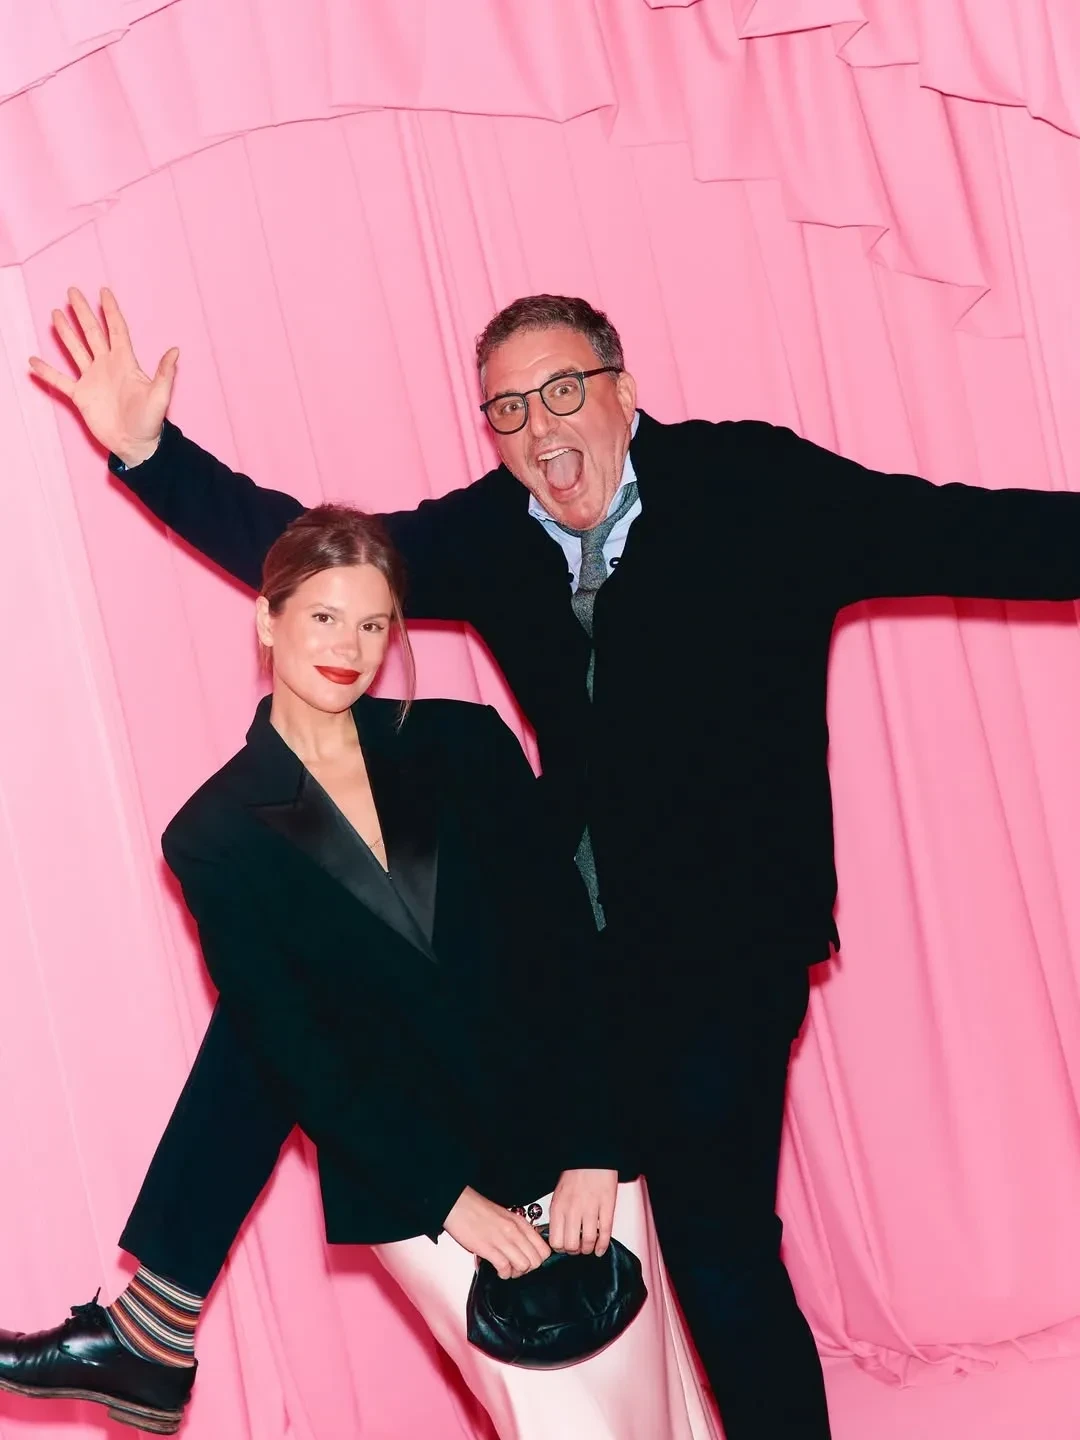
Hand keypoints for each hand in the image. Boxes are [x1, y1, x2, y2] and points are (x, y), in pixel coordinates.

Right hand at [29, 288, 177, 466]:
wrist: (136, 445)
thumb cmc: (150, 421)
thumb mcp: (160, 396)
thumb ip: (165, 373)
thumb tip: (175, 351)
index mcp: (125, 362)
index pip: (116, 329)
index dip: (110, 311)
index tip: (104, 291)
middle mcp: (107, 366)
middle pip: (92, 333)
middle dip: (83, 312)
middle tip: (72, 291)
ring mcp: (93, 380)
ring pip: (76, 350)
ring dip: (66, 332)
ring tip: (56, 313)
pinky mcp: (81, 396)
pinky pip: (60, 380)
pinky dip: (47, 372)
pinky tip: (33, 361)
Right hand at [443, 1187, 550, 1278]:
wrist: (458, 1204)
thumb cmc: (478, 1210)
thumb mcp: (506, 1217)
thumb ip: (518, 1232)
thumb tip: (526, 1249)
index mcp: (520, 1223)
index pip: (544, 1249)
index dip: (538, 1260)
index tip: (529, 1261)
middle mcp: (514, 1231)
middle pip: (536, 1261)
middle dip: (528, 1269)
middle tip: (517, 1267)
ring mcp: (502, 1240)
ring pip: (524, 1266)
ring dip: (515, 1273)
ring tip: (507, 1269)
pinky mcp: (488, 1248)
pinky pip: (505, 1268)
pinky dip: (503, 1274)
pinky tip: (497, 1269)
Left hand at [548, 1168, 617, 1256]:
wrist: (591, 1157)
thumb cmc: (574, 1175)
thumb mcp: (558, 1195)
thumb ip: (558, 1216)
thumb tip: (558, 1236)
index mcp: (558, 1207)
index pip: (555, 1242)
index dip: (560, 1249)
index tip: (564, 1247)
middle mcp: (573, 1210)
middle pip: (571, 1246)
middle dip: (575, 1252)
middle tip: (577, 1249)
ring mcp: (591, 1209)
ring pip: (588, 1242)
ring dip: (589, 1249)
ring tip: (589, 1247)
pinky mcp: (607, 1207)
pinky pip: (605, 1233)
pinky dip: (603, 1246)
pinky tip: (601, 1249)